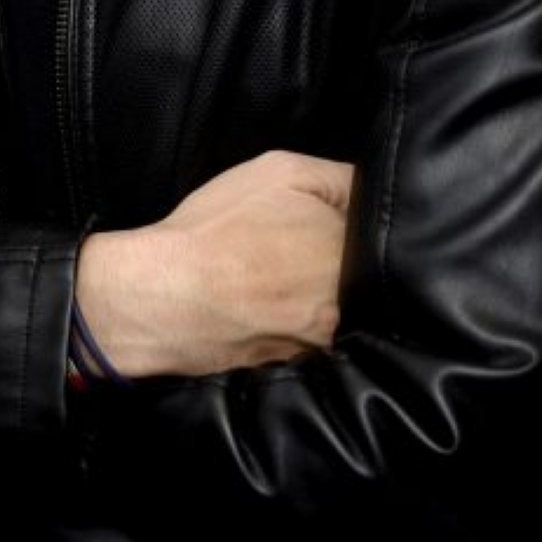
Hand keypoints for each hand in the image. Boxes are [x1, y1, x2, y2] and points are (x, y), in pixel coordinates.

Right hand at [75, 150, 351, 379]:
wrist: (161, 298)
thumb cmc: (216, 230)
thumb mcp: (279, 172)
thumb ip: (340, 177)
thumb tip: (371, 192)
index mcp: (347, 253)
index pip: (380, 232)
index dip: (353, 220)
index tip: (328, 217)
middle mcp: (345, 304)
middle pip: (367, 274)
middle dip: (342, 257)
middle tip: (300, 246)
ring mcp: (323, 343)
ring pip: (344, 309)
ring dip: (322, 292)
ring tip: (280, 277)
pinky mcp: (299, 368)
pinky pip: (317, 340)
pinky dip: (299, 322)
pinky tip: (270, 306)